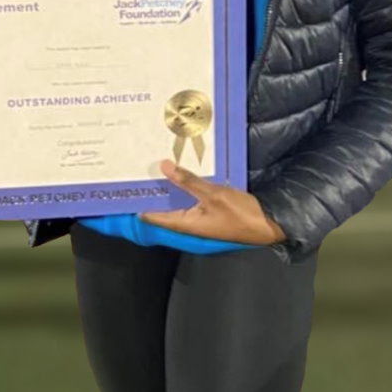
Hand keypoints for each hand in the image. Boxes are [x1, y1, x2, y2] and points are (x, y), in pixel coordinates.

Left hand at [140, 161, 286, 245]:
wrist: (267, 224)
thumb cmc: (240, 214)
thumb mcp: (213, 194)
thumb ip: (188, 181)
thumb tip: (163, 166)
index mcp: (184, 223)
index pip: (153, 216)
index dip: (138, 204)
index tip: (124, 190)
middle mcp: (189, 222)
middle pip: (163, 208)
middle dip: (152, 192)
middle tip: (137, 171)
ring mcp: (200, 218)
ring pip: (177, 201)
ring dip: (168, 188)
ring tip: (155, 168)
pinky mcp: (210, 211)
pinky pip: (191, 199)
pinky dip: (184, 187)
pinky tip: (182, 173)